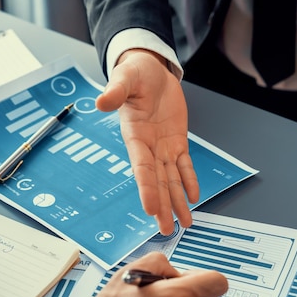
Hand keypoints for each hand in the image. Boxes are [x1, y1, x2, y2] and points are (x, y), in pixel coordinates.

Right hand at [97, 49, 198, 234]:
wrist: (150, 68)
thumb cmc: (134, 72)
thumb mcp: (124, 77)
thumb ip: (115, 91)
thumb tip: (101, 102)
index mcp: (134, 136)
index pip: (141, 167)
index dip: (146, 188)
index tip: (150, 208)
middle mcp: (148, 147)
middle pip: (157, 181)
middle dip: (163, 206)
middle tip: (167, 229)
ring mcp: (163, 146)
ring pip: (171, 179)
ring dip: (177, 201)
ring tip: (185, 223)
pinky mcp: (177, 141)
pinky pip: (185, 165)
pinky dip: (190, 180)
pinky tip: (194, 197)